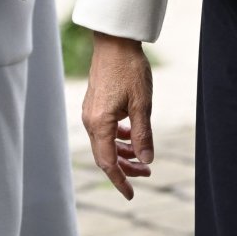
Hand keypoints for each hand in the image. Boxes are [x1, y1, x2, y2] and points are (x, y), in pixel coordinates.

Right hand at [82, 34, 153, 199]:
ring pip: (105, 143)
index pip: (108, 163)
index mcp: (100, 124)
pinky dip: (117, 138)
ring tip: (142, 157)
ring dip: (123, 153)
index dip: (120, 181)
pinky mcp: (95, 103)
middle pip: (105, 155)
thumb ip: (142, 135)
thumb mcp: (142, 104)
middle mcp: (90, 120)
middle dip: (125, 169)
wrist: (114, 41)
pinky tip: (130, 135)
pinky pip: (104, 129)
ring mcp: (90, 111)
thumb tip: (146, 161)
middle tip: (146, 174)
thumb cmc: (129, 69)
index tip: (132, 194)